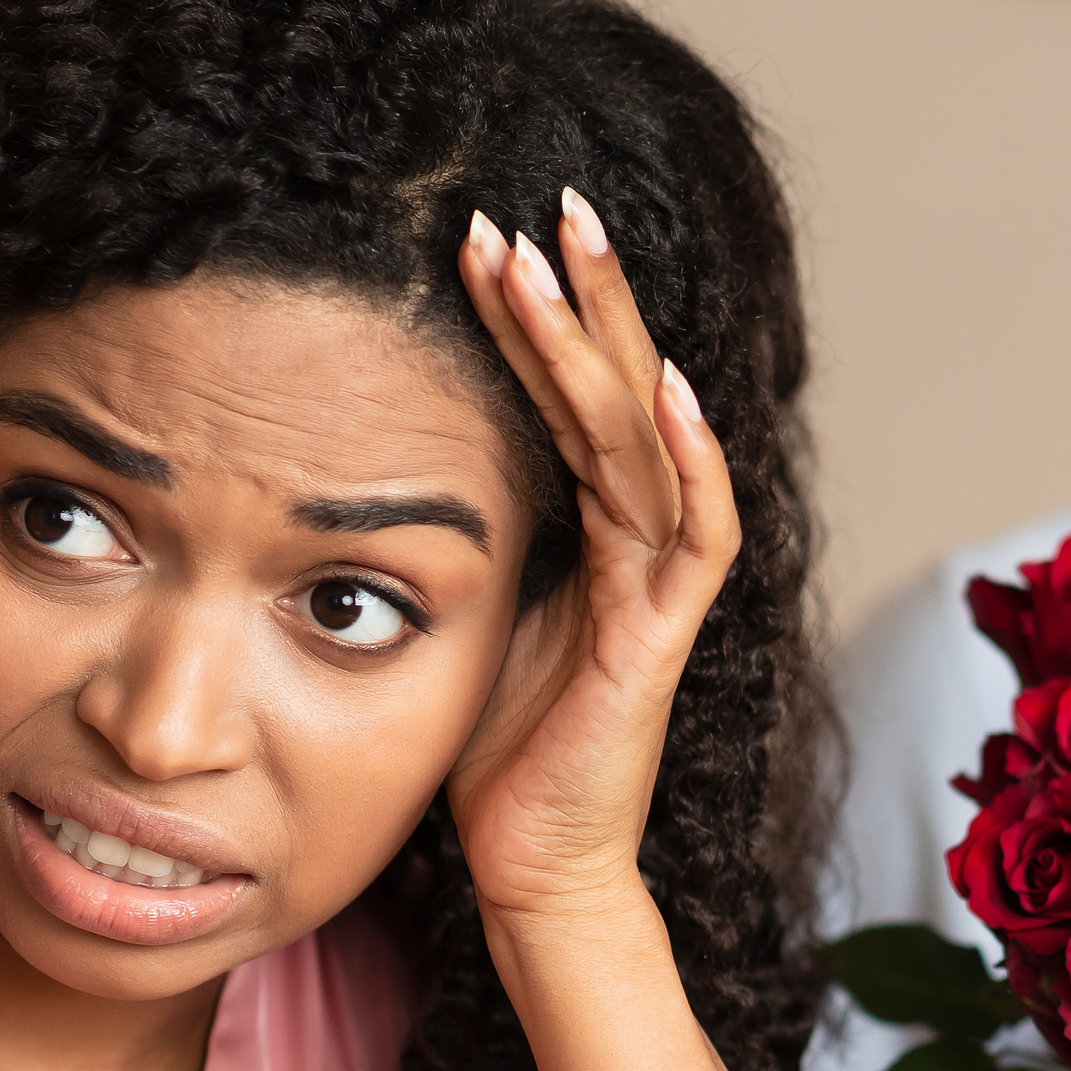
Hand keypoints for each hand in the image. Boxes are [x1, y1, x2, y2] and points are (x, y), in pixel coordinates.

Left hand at [445, 192, 741, 927]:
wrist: (534, 870)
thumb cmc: (493, 757)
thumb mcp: (462, 614)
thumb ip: (457, 537)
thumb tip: (376, 460)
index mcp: (587, 534)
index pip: (568, 400)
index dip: (534, 319)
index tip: (487, 236)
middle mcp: (634, 546)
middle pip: (619, 393)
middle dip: (584, 296)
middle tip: (546, 200)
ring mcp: (655, 590)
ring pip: (646, 439)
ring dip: (608, 345)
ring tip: (571, 256)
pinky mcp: (660, 643)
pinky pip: (694, 538)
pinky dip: (691, 463)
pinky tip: (671, 394)